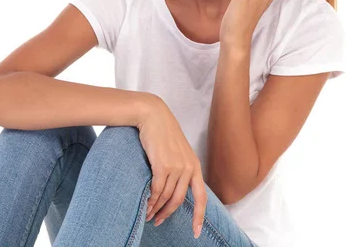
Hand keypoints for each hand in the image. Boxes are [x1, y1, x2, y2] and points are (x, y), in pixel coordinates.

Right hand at [137, 96, 206, 237]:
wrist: (153, 116)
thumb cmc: (163, 133)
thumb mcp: (178, 151)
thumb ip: (180, 168)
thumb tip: (175, 189)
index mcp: (195, 166)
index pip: (202, 197)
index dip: (199, 216)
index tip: (196, 232)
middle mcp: (189, 168)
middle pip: (179, 200)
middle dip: (168, 214)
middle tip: (158, 222)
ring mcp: (177, 167)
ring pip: (166, 197)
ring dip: (156, 208)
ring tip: (148, 215)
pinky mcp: (163, 166)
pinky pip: (157, 190)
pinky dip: (151, 200)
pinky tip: (145, 205)